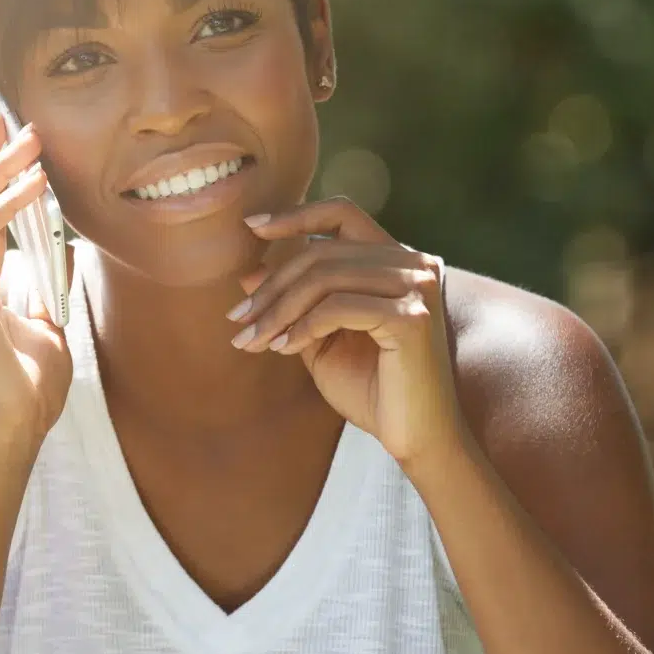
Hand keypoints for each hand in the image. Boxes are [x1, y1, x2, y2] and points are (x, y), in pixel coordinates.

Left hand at [228, 198, 471, 471]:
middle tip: (237, 319)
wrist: (416, 439)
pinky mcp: (411, 318)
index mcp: (396, 261)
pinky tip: (284, 349)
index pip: (343, 214)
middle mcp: (413, 264)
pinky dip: (303, 327)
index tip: (252, 227)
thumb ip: (295, 304)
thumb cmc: (372, 390)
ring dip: (278, 309)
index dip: (296, 215)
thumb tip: (249, 274)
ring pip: (325, 277)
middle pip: (322, 252)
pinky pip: (337, 308)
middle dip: (271, 286)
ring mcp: (417, 287)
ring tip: (252, 339)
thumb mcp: (322, 339)